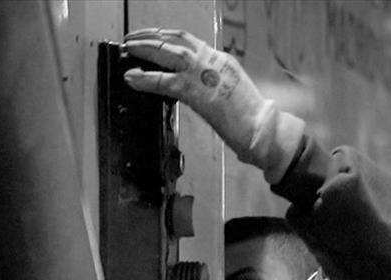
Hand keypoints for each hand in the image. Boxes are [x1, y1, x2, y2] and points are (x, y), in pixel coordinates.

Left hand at [123, 28, 301, 181]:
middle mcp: (212, 60)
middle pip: (176, 40)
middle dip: (151, 38)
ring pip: (168, 52)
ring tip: (128, 49)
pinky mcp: (194, 91)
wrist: (261, 129)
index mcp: (222, 61)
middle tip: (132, 40)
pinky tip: (132, 77)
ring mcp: (203, 73)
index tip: (155, 39)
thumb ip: (216, 87)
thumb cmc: (252, 119)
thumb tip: (205, 93)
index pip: (190, 41)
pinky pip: (163, 80)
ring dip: (145, 48)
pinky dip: (145, 78)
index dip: (168, 39)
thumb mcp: (233, 94)